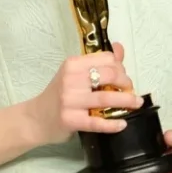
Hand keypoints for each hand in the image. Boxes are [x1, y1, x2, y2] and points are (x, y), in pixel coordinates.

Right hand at [24, 42, 144, 145]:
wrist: (35, 118)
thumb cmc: (58, 95)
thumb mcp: (74, 74)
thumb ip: (97, 63)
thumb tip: (120, 49)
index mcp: (73, 64)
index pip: (106, 58)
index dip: (120, 67)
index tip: (124, 76)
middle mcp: (71, 79)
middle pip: (110, 75)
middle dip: (126, 83)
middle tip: (131, 91)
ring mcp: (70, 100)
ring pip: (106, 98)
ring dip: (127, 101)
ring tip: (136, 103)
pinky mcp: (71, 120)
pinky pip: (97, 122)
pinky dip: (112, 124)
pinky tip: (122, 124)